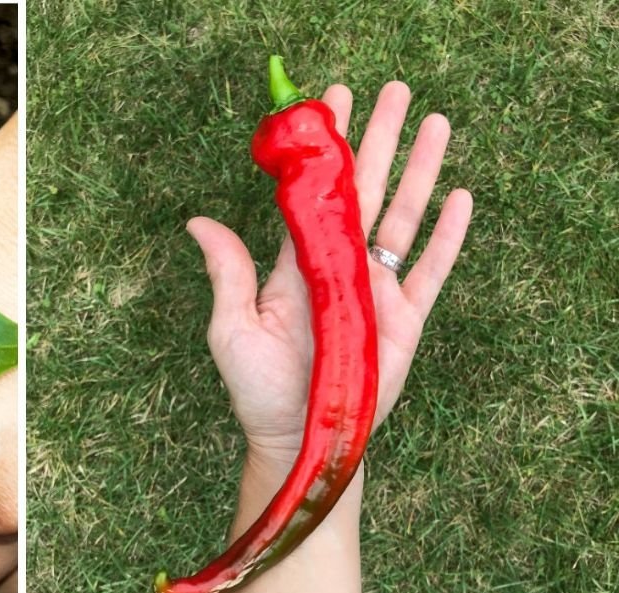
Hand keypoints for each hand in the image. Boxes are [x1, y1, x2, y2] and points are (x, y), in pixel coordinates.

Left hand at [187, 81, 472, 472]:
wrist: (297, 437)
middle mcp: (341, 266)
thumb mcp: (231, 327)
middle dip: (381, 139)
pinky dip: (447, 236)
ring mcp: (376, 289)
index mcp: (299, 262)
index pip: (315, 192)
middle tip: (396, 91)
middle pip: (367, 190)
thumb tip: (197, 221)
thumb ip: (227, 272)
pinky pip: (431, 270)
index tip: (331, 101)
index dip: (326, 148)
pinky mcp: (405, 319)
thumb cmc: (257, 386)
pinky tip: (460, 196)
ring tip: (436, 123)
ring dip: (420, 171)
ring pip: (403, 217)